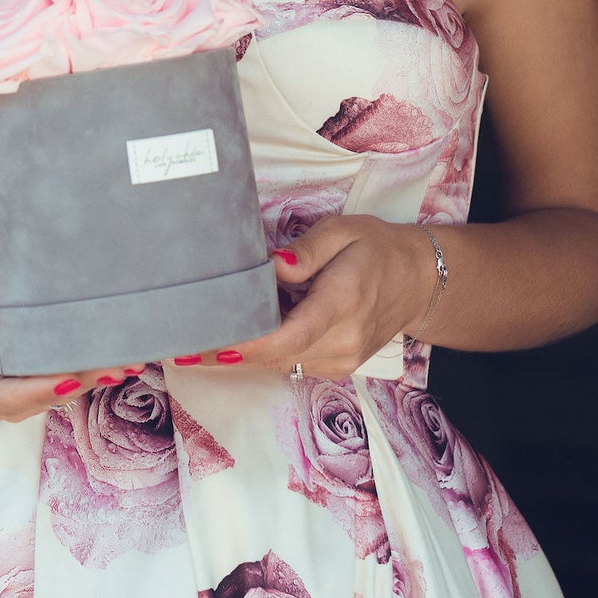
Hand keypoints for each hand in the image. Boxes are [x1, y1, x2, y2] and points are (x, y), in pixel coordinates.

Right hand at [0, 268, 145, 423]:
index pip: (2, 398)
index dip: (37, 392)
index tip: (70, 379)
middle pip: (37, 400)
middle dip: (77, 385)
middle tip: (116, 367)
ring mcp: (14, 393)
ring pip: (56, 394)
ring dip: (92, 380)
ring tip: (128, 361)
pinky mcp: (33, 381)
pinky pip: (63, 381)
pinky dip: (91, 370)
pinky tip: (122, 357)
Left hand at [187, 215, 437, 380]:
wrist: (419, 282)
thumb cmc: (377, 249)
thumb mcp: (345, 231)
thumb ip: (308, 249)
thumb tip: (271, 265)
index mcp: (343, 302)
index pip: (289, 335)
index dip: (247, 345)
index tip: (209, 346)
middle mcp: (343, 340)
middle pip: (275, 355)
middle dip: (227, 352)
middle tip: (178, 345)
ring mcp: (342, 359)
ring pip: (280, 362)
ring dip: (243, 353)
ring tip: (199, 338)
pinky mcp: (336, 367)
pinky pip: (291, 362)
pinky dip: (265, 350)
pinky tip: (242, 334)